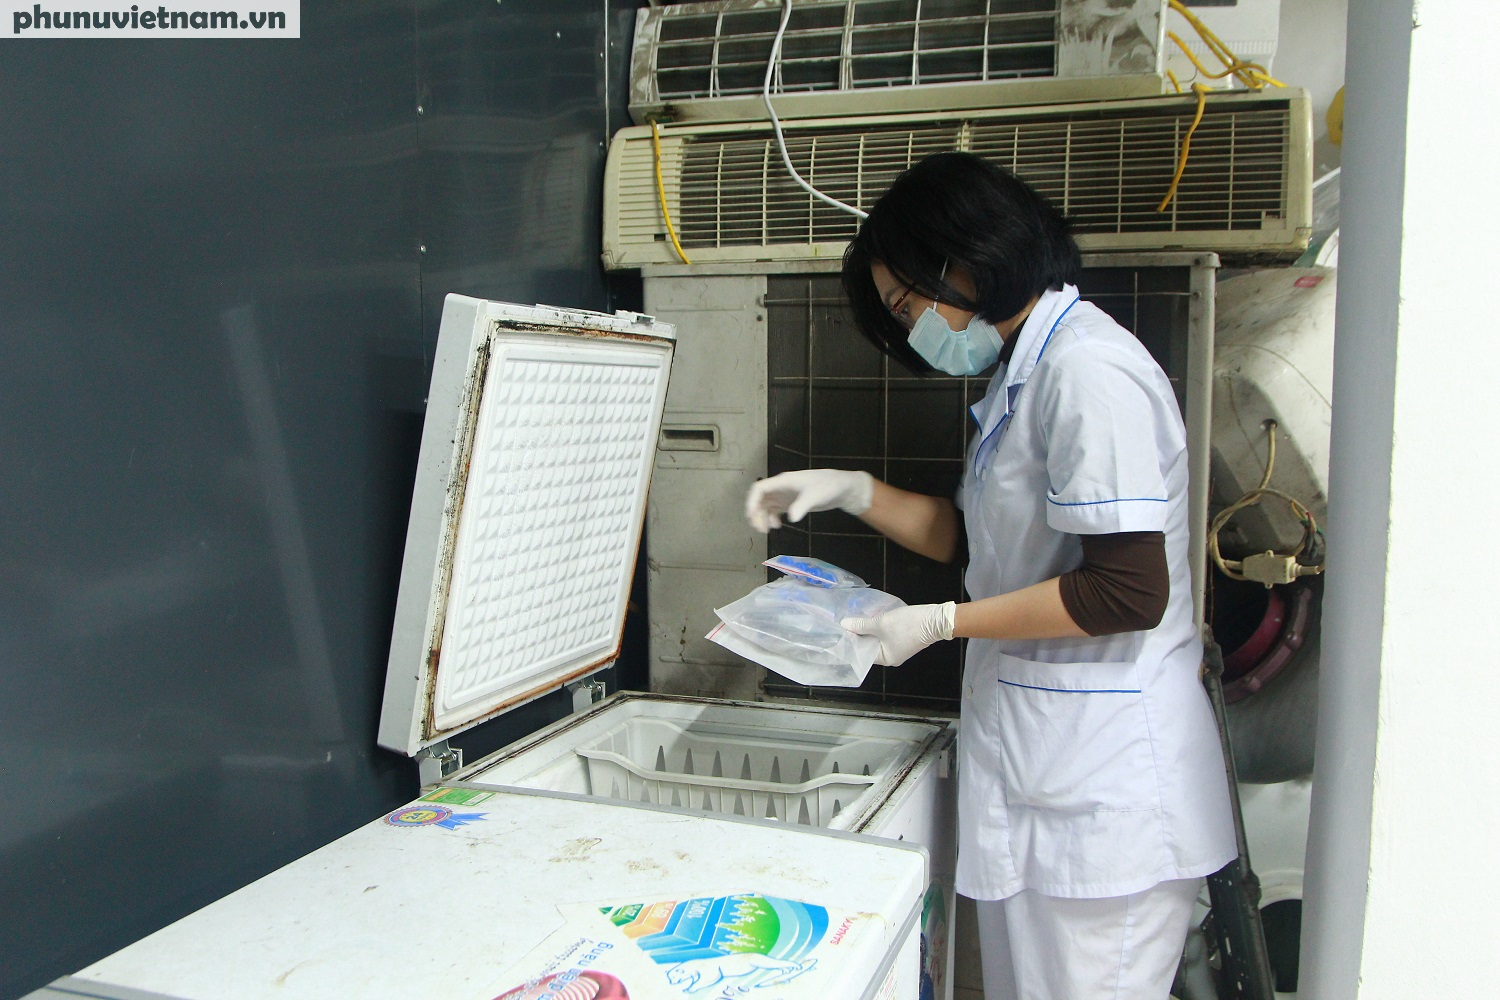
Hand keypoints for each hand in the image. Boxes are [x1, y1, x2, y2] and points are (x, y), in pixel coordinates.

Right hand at [745, 469, 874, 532]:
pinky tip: (778, 526)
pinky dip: (772, 518)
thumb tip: (791, 518)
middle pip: (759, 499)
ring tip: (768, 530)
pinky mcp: (791, 502)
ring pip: (765, 505)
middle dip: (756, 513)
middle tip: (761, 529)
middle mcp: (781, 487)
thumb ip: (802, 505)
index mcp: (783, 481)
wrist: (842, 488)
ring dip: (762, 517)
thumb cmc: (829, 486)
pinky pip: (774, 510)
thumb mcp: (816, 495)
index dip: (752, 501)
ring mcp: (785, 495)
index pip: (760, 488)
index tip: (751, 516)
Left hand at [841, 602, 955, 666]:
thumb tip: (844, 624)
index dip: (852, 640)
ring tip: (858, 617)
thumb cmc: (906, 625)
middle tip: (847, 621)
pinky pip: (886, 635)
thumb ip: (861, 624)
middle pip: (870, 645)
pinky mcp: (904, 639)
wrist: (935, 620)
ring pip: (878, 638)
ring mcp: (899, 648)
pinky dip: (879, 627)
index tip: (842, 629)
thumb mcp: (880, 623)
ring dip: (869, 628)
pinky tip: (873, 616)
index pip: (862, 652)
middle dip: (860, 633)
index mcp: (885, 659)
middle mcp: (891, 657)